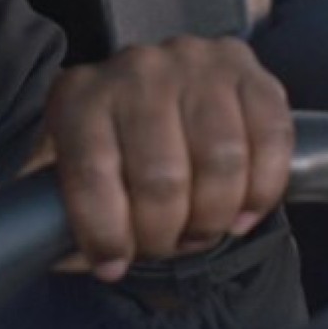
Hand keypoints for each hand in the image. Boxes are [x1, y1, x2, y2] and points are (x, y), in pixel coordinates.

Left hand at [23, 36, 291, 281]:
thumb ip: (58, 214)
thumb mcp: (67, 170)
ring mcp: (195, 63)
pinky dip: (261, 192)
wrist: (155, 86)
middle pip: (162, 178)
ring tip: (200, 229)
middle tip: (163, 247)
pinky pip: (270, 141)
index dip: (106, 235)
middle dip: (164, 235)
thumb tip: (79, 260)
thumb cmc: (110, 144)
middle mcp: (136, 69)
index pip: (92, 175)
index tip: (112, 265)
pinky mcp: (246, 69)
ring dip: (214, 218)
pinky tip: (242, 211)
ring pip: (221, 163)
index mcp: (80, 96)